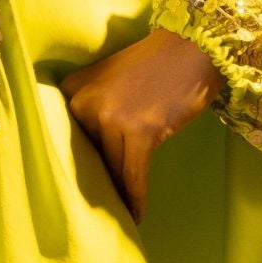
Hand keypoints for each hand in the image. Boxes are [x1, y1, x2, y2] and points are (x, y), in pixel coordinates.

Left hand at [60, 27, 222, 219]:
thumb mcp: (107, 78)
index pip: (68, 136)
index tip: (76, 187)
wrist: (192, 47)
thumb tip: (84, 153)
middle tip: (102, 206)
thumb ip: (90, 106)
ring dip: (118, 192)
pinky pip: (134, 175)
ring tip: (120, 214)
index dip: (77, 162)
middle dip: (98, 180)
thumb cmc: (154, 64)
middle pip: (89, 155)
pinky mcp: (140, 131)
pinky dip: (136, 197)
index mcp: (73, 89)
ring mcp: (112, 117)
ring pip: (111, 167)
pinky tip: (136, 215)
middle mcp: (85, 102)